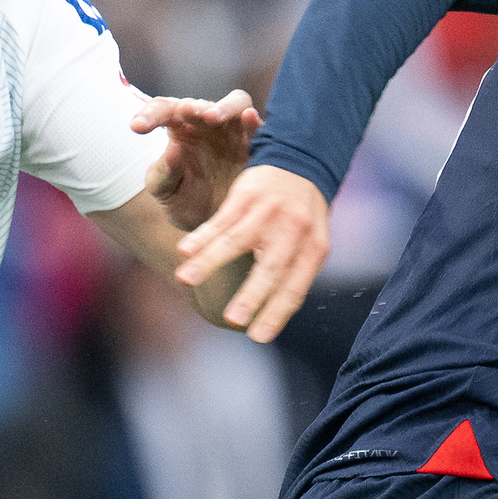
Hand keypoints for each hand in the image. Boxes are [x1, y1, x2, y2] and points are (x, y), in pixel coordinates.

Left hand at [133, 88, 260, 235]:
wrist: (218, 228)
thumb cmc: (187, 202)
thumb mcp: (167, 193)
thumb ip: (163, 174)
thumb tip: (172, 149)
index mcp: (179, 130)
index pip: (163, 109)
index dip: (150, 115)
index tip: (136, 128)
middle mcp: (207, 125)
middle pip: (199, 104)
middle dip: (190, 107)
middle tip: (184, 113)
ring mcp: (234, 132)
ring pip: (234, 104)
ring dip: (224, 107)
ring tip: (212, 117)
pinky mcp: (256, 145)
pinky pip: (257, 127)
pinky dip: (253, 120)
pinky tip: (249, 118)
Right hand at [171, 160, 331, 341]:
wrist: (302, 161)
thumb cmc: (304, 215)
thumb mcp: (313, 243)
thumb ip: (296, 273)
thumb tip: (275, 314)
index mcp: (313, 250)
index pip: (294, 289)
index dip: (276, 314)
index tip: (258, 337)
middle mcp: (292, 232)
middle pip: (270, 269)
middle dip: (250, 296)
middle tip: (233, 319)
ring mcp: (268, 213)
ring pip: (235, 241)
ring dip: (207, 262)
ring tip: (185, 280)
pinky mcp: (247, 196)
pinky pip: (221, 219)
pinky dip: (201, 235)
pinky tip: (184, 250)